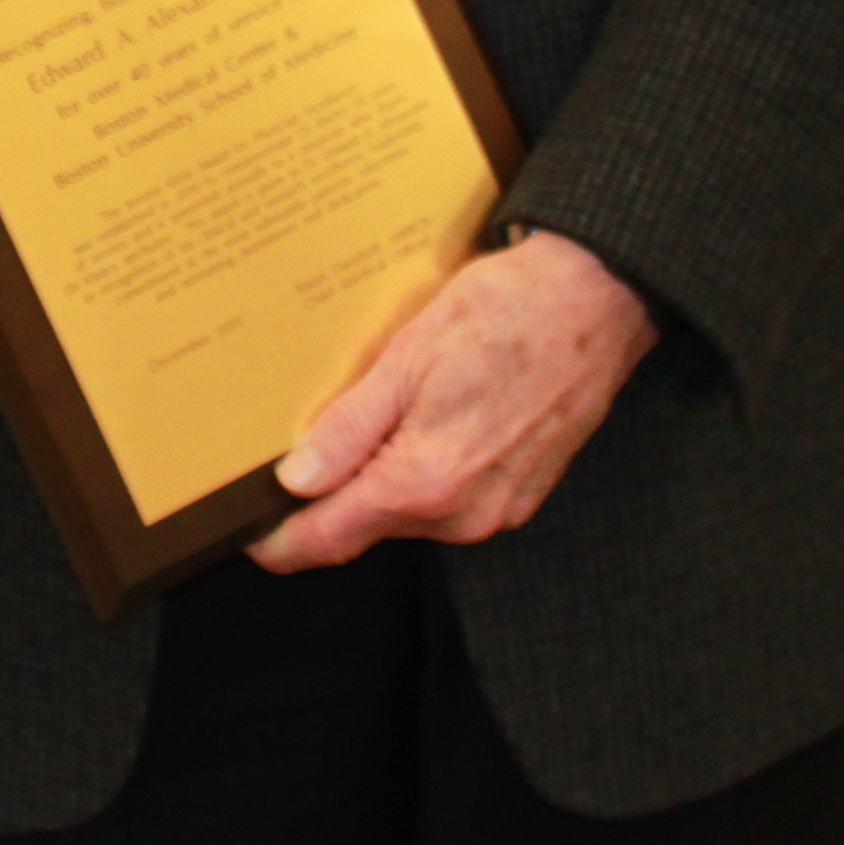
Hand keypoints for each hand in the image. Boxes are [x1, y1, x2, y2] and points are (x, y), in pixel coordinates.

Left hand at [248, 231, 657, 573]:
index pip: (329, 540)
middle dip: (330, 499)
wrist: (596, 301)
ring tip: (370, 418)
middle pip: (367, 527)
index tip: (247, 535)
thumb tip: (295, 481)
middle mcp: (463, 514)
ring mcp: (497, 510)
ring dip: (380, 480)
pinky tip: (423, 421)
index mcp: (424, 484)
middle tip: (297, 449)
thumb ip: (347, 430)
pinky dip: (423, 473)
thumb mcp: (406, 358)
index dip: (280, 544)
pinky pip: (450, 500)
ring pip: (409, 513)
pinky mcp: (520, 495)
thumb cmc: (503, 316)